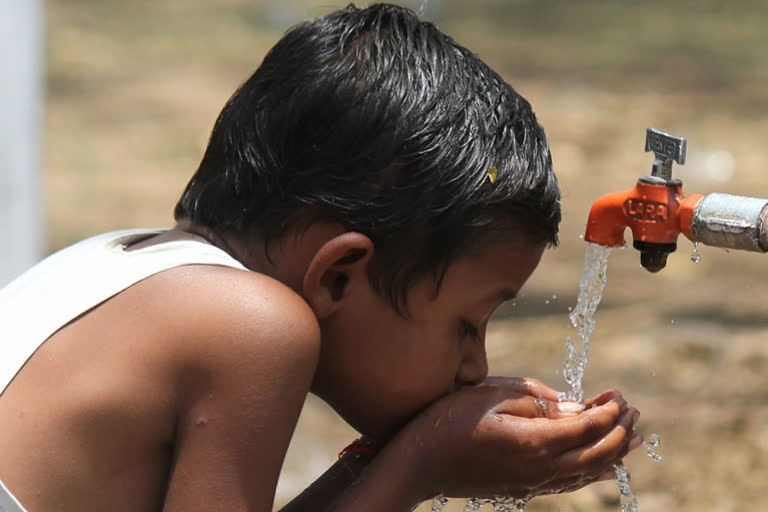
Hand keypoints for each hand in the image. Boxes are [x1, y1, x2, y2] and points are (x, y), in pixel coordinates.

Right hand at [387, 377, 640, 499]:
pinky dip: (593, 471)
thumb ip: (537, 400)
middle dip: (621, 431)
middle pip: (598, 453)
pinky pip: (570, 483)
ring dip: (614, 452)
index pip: (589, 427)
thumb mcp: (492, 395)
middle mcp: (541, 469)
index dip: (609, 411)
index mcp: (535, 442)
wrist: (420, 463)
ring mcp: (533, 483)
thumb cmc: (450, 421)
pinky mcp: (524, 489)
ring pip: (588, 472)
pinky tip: (602, 464)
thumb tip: (575, 407)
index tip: (620, 394)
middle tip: (633, 409)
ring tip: (633, 435)